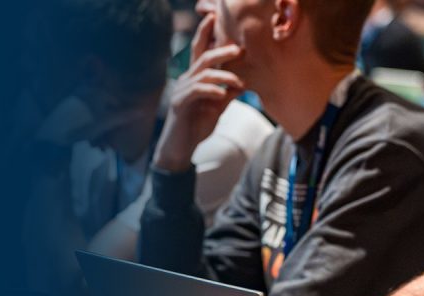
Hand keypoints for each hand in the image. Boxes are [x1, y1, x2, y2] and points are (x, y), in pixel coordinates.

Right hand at [149, 15, 243, 172]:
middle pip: (202, 56)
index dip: (206, 32)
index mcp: (195, 78)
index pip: (201, 50)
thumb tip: (244, 81)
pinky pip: (197, 91)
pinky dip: (212, 91)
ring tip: (239, 80)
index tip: (215, 17)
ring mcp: (181, 91)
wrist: (179, 150)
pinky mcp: (180, 104)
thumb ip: (228, 93)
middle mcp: (186, 80)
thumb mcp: (217, 108)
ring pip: (202, 73)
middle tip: (240, 49)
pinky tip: (222, 95)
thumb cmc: (196, 127)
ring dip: (223, 75)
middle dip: (221, 49)